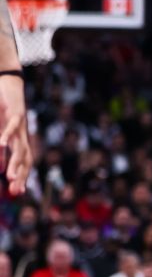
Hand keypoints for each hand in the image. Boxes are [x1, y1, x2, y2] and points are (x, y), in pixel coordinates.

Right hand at [0, 75, 30, 194]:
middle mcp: (22, 135)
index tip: (17, 192)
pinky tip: (1, 145)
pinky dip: (6, 136)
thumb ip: (0, 149)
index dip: (22, 176)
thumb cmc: (3, 107)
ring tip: (8, 176)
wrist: (9, 84)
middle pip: (25, 159)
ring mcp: (20, 125)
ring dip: (14, 162)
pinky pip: (11, 127)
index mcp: (19, 140)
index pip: (23, 162)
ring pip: (20, 147)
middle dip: (20, 175)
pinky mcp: (15, 113)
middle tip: (15, 190)